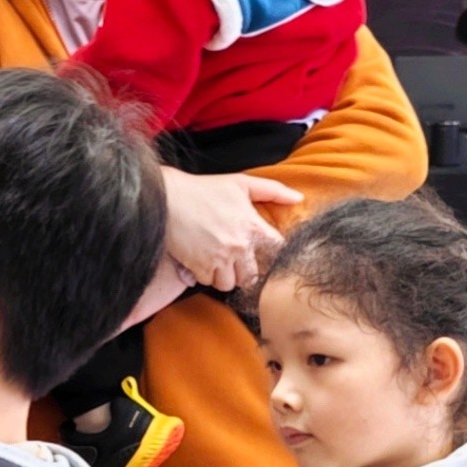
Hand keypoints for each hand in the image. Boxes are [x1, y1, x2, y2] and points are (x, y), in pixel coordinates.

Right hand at [161, 169, 305, 296]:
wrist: (167, 198)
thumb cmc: (204, 189)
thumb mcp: (241, 183)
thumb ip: (273, 191)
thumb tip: (299, 198)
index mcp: (253, 227)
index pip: (276, 252)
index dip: (270, 254)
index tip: (261, 252)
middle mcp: (239, 246)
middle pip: (252, 276)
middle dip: (245, 271)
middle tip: (235, 260)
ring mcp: (219, 258)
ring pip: (230, 283)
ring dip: (225, 275)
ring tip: (218, 261)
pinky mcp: (199, 267)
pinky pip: (209, 282)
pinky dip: (206, 275)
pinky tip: (202, 260)